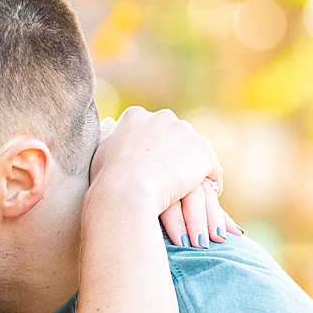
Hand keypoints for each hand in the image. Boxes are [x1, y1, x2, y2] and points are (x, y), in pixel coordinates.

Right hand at [91, 106, 240, 248]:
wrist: (126, 193)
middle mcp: (162, 117)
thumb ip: (108, 136)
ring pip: (194, 151)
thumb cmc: (107, 179)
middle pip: (175, 135)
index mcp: (135, 116)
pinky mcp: (202, 152)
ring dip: (193, 168)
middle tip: (171, 180)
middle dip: (175, 155)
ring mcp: (185, 133)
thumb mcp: (100, 152)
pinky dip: (211, 182)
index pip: (150, 129)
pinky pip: (212, 169)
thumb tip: (108, 123)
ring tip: (192, 190)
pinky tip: (206, 196)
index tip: (150, 168)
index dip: (152, 150)